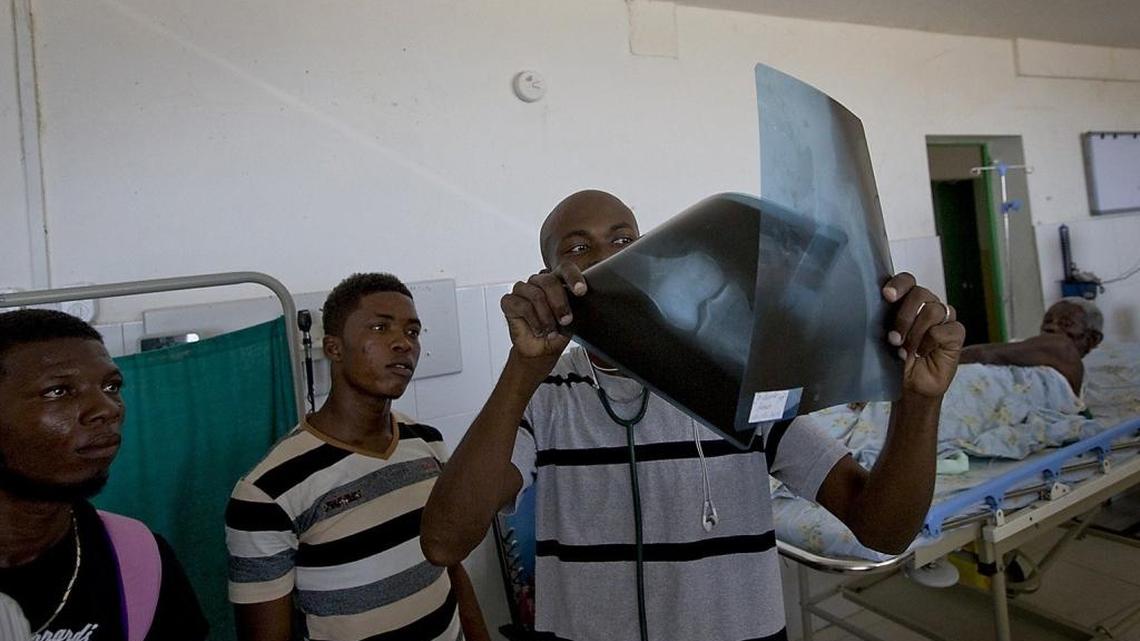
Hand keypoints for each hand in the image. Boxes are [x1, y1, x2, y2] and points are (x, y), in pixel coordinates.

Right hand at [500, 262, 586, 361]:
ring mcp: (522, 290)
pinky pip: (523, 306)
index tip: (581, 291)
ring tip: (551, 330)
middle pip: (549, 281)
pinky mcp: (509, 301)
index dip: (573, 277)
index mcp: (556, 279)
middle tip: (566, 320)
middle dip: (559, 303)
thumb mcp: (573, 319)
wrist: (541, 350)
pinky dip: (534, 321)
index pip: (565, 269)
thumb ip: (577, 306)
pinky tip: (539, 330)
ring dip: (546, 317)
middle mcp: (538, 281)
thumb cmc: (557, 331)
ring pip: (536, 295)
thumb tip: (583, 302)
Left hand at [882, 272, 964, 397]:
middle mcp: (927, 305)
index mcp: (907, 301)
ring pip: (933, 310)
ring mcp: (943, 318)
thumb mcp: (880, 338)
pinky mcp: (955, 333)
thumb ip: (879, 319)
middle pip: (920, 293)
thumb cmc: (893, 360)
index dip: (898, 285)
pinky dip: (930, 342)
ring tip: (905, 350)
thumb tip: (867, 306)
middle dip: (904, 317)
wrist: (909, 386)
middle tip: (894, 338)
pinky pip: (945, 329)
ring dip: (915, 333)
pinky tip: (923, 352)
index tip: (887, 296)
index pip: (907, 280)